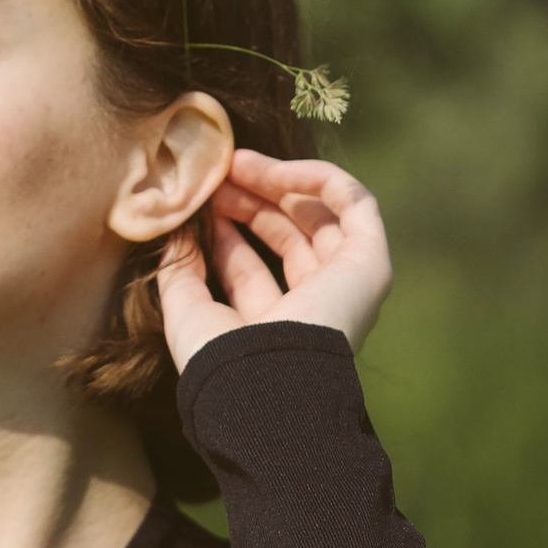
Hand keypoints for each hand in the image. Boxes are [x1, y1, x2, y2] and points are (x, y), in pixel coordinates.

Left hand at [153, 150, 391, 366]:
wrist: (262, 382)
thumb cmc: (220, 360)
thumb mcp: (188, 310)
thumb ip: (181, 269)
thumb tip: (177, 229)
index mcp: (275, 326)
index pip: (251, 266)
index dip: (226, 228)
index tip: (200, 199)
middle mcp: (316, 306)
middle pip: (288, 236)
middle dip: (252, 199)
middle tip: (220, 174)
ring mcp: (347, 284)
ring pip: (320, 216)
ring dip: (279, 183)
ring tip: (238, 164)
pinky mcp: (370, 263)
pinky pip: (355, 204)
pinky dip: (320, 178)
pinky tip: (277, 171)